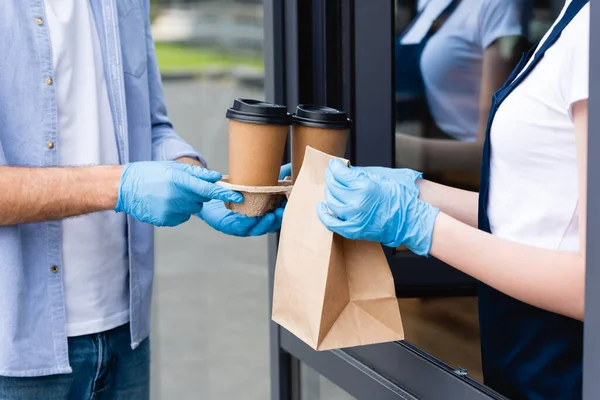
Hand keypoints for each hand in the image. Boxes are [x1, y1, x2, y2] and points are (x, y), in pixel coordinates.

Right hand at [115, 161, 242, 226]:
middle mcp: (176, 197)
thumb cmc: (150, 174)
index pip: (208, 189)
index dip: (225, 193)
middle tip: (180, 187)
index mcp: (178, 180)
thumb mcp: (172, 167)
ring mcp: (170, 211)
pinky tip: (164, 203)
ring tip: (169, 194)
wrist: (125, 187)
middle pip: (201, 200)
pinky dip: (177, 211)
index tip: (239, 196)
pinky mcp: (165, 221)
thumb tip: (216, 177)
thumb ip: (196, 173)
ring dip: (186, 203)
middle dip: (196, 195)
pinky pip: (181, 218)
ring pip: (191, 210)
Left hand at [196, 163, 290, 235]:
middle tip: (280, 212)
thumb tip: (292, 168)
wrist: (210, 191)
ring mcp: (243, 226)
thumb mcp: (256, 179)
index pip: (276, 216)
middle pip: (269, 225)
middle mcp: (254, 222)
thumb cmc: (235, 188)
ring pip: (256, 229)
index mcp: (263, 212)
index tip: (289, 206)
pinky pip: (239, 228)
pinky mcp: (229, 227)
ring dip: (264, 224)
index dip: (283, 212)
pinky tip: (250, 218)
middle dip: (276, 220)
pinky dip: (246, 223)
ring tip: (270, 215)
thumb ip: (275, 175)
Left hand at [316, 159, 438, 255]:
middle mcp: (356, 202)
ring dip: (329, 192)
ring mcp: (354, 217)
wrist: (410, 219)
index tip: (334, 165)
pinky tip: (321, 206)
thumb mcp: (381, 177)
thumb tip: (343, 170)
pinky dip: (323, 214)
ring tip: (332, 188)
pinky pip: (331, 222)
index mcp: (365, 186)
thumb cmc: (400, 197)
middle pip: (333, 186)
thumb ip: (360, 173)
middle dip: (331, 178)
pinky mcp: (353, 230)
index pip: (339, 173)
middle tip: (332, 174)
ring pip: (331, 202)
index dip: (334, 167)